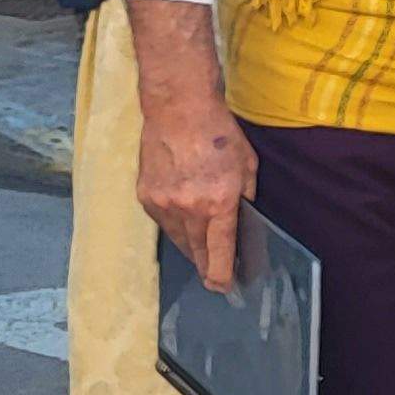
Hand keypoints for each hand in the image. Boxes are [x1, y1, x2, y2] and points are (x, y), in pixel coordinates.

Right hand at [135, 81, 254, 293]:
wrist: (178, 107)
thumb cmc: (218, 131)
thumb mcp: (247, 164)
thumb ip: (245, 195)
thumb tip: (241, 216)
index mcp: (219, 203)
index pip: (220, 252)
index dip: (222, 275)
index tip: (224, 287)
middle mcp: (189, 208)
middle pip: (197, 252)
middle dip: (207, 267)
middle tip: (215, 278)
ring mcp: (164, 203)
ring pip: (178, 239)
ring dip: (191, 248)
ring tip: (201, 254)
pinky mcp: (146, 195)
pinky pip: (163, 221)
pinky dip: (175, 225)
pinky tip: (183, 223)